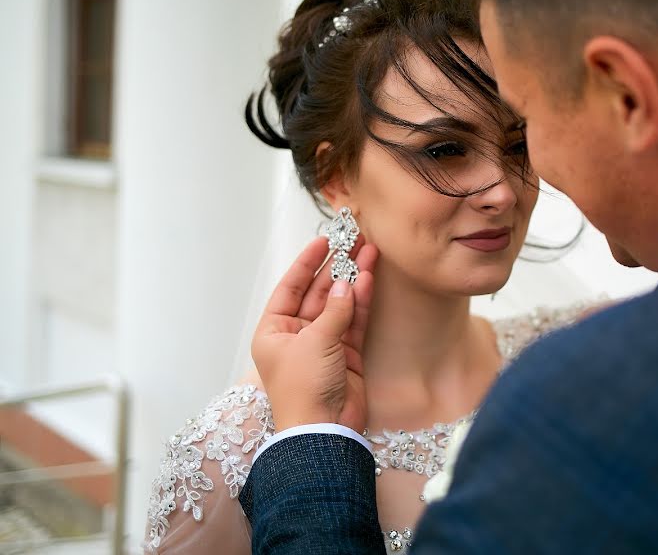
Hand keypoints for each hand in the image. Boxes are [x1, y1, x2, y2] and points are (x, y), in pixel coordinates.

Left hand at [251, 235, 378, 433]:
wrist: (324, 430)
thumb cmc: (303, 388)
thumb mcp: (314, 342)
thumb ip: (333, 310)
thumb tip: (347, 284)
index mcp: (274, 332)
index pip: (290, 288)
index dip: (306, 263)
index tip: (323, 240)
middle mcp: (297, 335)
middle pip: (317, 293)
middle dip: (335, 268)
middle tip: (353, 242)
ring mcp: (324, 344)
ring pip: (339, 304)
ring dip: (353, 280)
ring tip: (368, 253)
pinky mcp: (347, 355)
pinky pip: (354, 321)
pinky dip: (362, 301)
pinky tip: (369, 279)